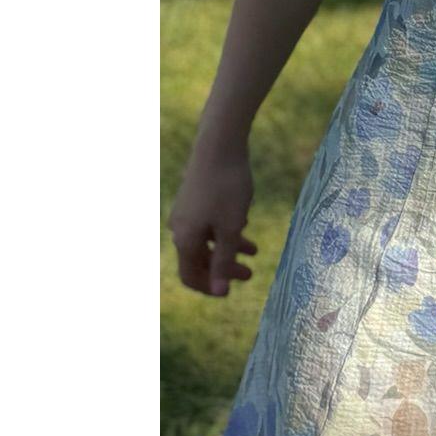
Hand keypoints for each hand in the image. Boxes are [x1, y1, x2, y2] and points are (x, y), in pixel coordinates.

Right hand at [169, 135, 257, 297]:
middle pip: (199, 258)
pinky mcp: (195, 195)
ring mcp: (185, 210)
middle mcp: (179, 227)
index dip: (210, 287)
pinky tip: (244, 223)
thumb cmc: (227, 187)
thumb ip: (224, 260)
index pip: (191, 276)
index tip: (230, 292)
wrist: (219, 143)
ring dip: (229, 247)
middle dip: (224, 268)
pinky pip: (208, 221)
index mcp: (184, 239)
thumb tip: (219, 292)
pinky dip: (226, 228)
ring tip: (255, 250)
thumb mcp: (231, 227)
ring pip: (207, 238)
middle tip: (250, 274)